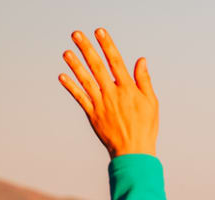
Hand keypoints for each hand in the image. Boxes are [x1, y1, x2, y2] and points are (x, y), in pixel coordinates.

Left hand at [57, 29, 157, 157]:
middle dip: (86, 49)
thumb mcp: (151, 102)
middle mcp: (112, 94)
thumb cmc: (145, 127)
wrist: (133, 151)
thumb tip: (141, 60)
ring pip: (86, 80)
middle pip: (97, 67)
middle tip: (76, 34)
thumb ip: (144, 80)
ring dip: (75, 65)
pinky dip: (71, 87)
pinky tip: (63, 76)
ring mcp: (101, 104)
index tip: (99, 32)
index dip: (107, 45)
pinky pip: (80, 98)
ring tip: (66, 52)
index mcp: (128, 89)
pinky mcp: (93, 114)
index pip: (116, 62)